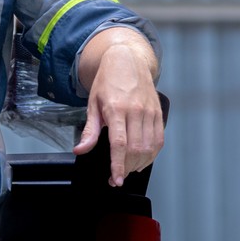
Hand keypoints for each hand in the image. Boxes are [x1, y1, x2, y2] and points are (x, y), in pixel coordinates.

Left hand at [74, 31, 162, 186]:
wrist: (128, 60)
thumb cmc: (109, 81)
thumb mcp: (93, 103)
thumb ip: (89, 130)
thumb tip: (81, 150)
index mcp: (116, 109)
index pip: (119, 144)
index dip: (118, 166)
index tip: (116, 180)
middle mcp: (136, 111)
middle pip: (135, 150)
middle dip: (126, 168)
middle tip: (117, 178)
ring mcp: (149, 112)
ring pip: (149, 148)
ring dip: (139, 164)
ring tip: (128, 169)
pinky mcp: (158, 114)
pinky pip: (159, 140)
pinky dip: (152, 155)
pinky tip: (142, 160)